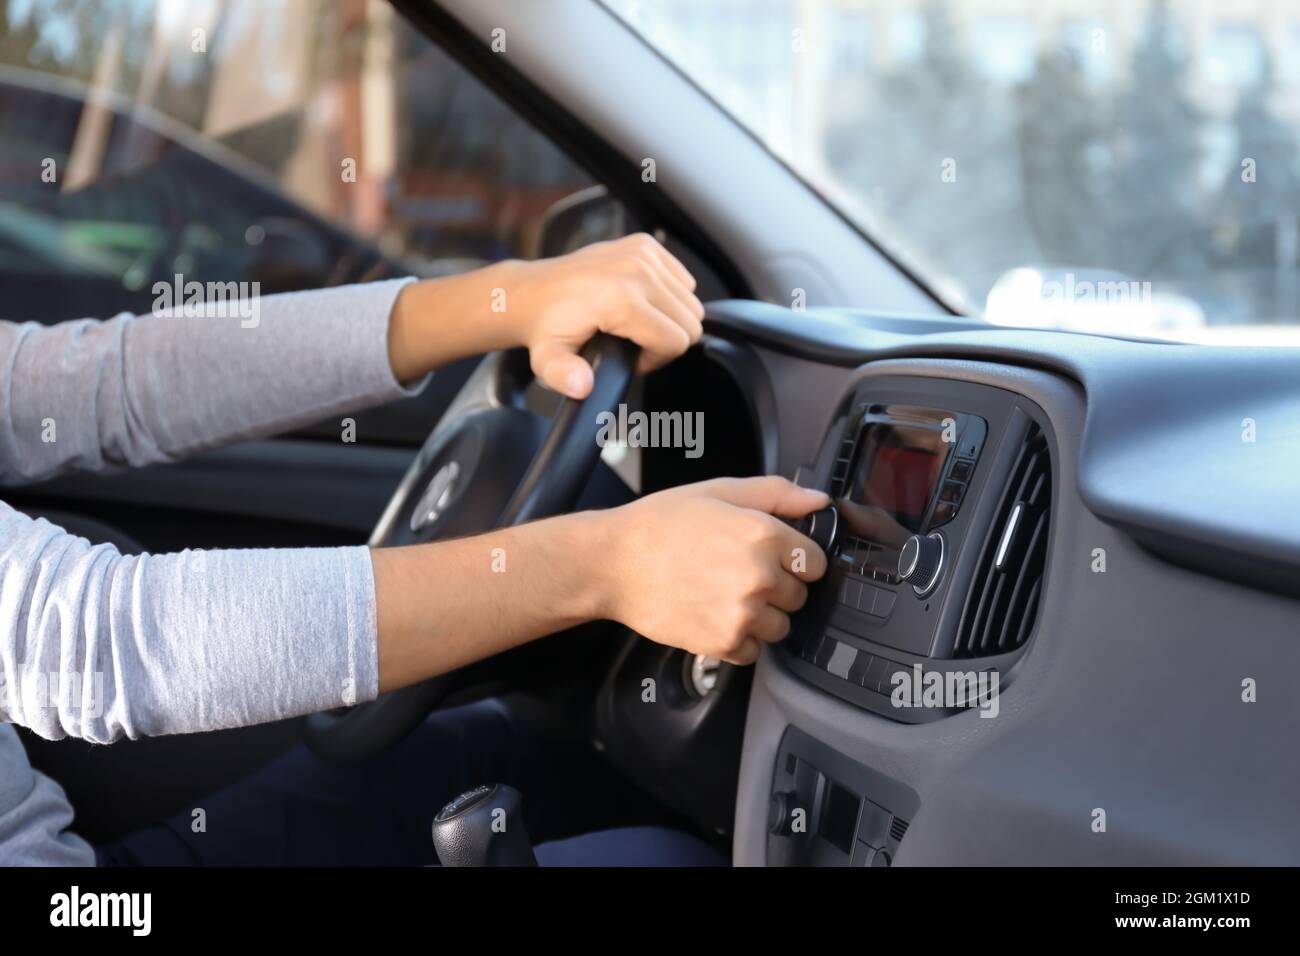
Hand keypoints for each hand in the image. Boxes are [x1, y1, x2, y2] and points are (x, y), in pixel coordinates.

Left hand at [388, 234, 703, 394]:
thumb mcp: (549, 360)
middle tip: (635, 344)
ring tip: (638, 325)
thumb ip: (564, 376)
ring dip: (670, 318)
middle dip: (668, 339)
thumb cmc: (546, 328)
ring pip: (690, 300)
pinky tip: (642, 303)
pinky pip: (682, 279)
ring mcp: (642, 253)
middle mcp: (636, 271)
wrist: (534, 292)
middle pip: (690, 320)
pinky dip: (670, 295)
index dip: (658, 359)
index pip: (676, 340)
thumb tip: (581, 386)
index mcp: (620, 299)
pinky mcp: (644, 243)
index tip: (632, 360)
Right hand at [595, 477, 830, 664]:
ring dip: (761, 616)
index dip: (795, 559)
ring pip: (780, 626)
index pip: (815, 562)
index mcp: (763, 535)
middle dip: (777, 587)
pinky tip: (714, 615)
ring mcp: (743, 613)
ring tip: (725, 595)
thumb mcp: (719, 492)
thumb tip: (819, 502)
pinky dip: (738, 640)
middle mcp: (759, 576)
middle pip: (799, 596)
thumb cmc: (660, 524)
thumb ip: (777, 494)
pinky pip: (753, 651)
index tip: (775, 558)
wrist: (613, 563)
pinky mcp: (724, 642)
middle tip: (739, 574)